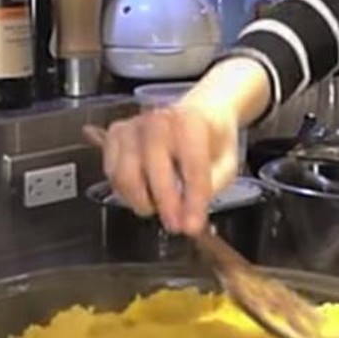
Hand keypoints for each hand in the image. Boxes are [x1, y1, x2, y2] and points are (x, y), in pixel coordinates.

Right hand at [100, 101, 240, 235]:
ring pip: (126, 176)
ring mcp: (133, 126)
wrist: (198, 111)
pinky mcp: (116, 134)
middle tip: (176, 226)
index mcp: (191, 122)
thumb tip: (189, 217)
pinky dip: (125, 192)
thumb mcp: (227, 163)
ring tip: (158, 207)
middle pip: (153, 170)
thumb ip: (211, 187)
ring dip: (142, 201)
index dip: (192, 201)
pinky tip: (143, 194)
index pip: (190, 166)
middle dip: (165, 205)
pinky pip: (111, 173)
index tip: (192, 226)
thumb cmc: (211, 140)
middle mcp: (158, 120)